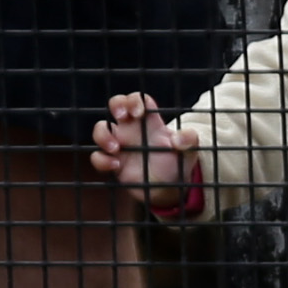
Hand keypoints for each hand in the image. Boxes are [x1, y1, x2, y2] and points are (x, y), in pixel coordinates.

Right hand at [88, 92, 200, 212]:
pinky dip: (102, 160)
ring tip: (116, 148)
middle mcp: (132, 129)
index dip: (135, 100)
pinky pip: (97, 156)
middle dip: (116, 104)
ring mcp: (120, 144)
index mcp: (150, 122)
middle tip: (122, 116)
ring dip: (103, 135)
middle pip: (117, 104)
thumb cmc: (178, 164)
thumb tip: (179, 138)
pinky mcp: (113, 162)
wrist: (171, 187)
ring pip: (101, 129)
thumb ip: (190, 141)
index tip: (139, 112)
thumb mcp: (189, 152)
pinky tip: (116, 165)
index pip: (139, 100)